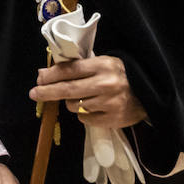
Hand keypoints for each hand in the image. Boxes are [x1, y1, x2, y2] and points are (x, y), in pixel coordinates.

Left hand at [29, 55, 146, 129]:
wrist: (149, 92)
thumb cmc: (119, 75)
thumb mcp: (100, 64)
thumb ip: (75, 68)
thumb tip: (43, 74)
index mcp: (102, 65)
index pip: (69, 70)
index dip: (51, 75)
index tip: (38, 79)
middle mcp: (106, 84)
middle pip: (68, 90)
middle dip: (47, 92)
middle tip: (34, 94)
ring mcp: (110, 103)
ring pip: (75, 106)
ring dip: (72, 103)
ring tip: (83, 97)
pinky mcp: (113, 119)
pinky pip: (86, 119)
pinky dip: (84, 114)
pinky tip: (94, 107)